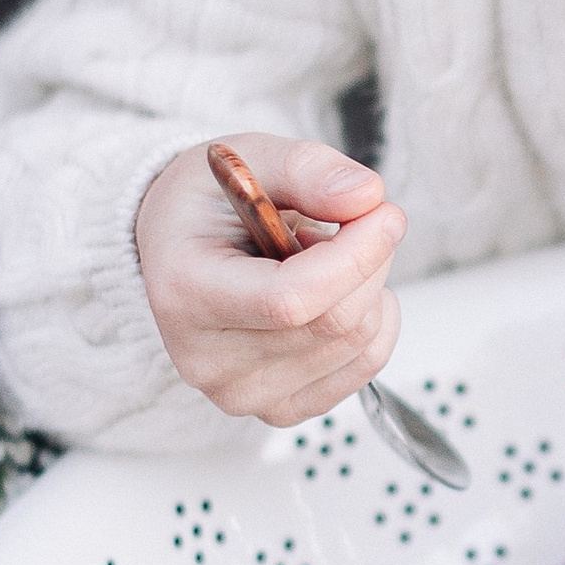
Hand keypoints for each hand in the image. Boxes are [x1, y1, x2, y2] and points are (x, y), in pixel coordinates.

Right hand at [134, 132, 402, 424]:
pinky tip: (338, 291)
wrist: (180, 248)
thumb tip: (365, 196)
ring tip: (321, 256)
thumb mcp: (247, 156)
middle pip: (333, 324)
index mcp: (185, 293)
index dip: (355, 256)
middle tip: (356, 218)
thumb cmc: (207, 205)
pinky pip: (363, 367)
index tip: (385, 214)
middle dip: (370, 260)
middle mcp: (207, 359)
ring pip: (357, 344)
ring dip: (367, 286)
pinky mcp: (278, 408)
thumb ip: (306, 169)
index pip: (289, 300)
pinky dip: (374, 320)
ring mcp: (243, 394)